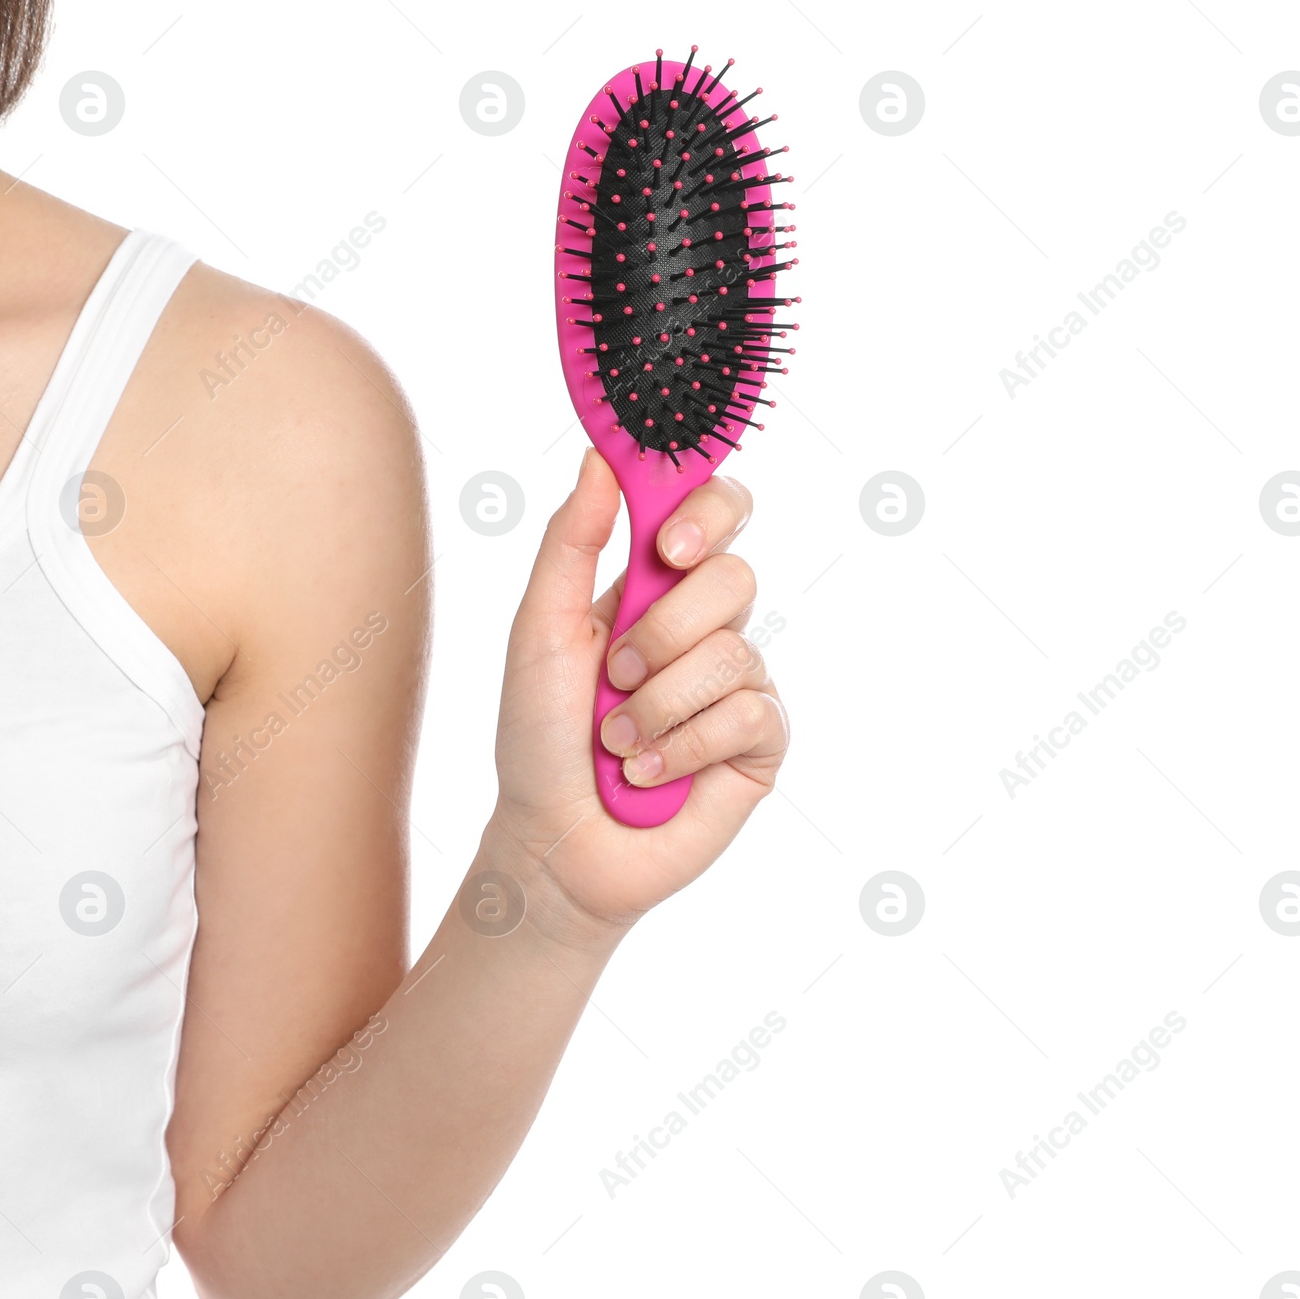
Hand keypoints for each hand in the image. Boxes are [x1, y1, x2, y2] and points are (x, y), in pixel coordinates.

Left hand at [487, 447, 788, 942]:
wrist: (553, 842)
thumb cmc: (538, 739)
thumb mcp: (539, 631)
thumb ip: (571, 542)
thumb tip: (601, 457)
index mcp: (657, 588)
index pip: (718, 514)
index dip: (709, 512)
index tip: (667, 544)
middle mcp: (708, 629)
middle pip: (736, 576)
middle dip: (662, 631)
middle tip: (615, 673)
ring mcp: (739, 686)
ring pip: (735, 653)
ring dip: (657, 704)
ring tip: (617, 742)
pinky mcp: (761, 744)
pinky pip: (749, 715)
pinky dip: (683, 746)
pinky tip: (649, 774)